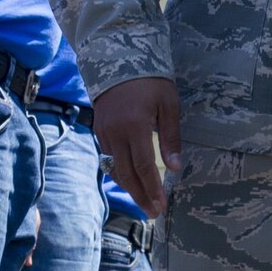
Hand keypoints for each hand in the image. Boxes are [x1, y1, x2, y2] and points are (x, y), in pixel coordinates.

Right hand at [93, 77, 180, 217]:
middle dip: (140, 196)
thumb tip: (174, 168)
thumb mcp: (169, 105)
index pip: (144, 167)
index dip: (152, 189)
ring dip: (129, 186)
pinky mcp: (98, 129)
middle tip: (152, 213)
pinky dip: (119, 170)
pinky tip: (130, 178)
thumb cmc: (151, 80)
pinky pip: (108, 156)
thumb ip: (170, 138)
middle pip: (126, 174)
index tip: (160, 206)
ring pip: (115, 168)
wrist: (119, 57)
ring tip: (143, 200)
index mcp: (135, 127)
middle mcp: (115, 133)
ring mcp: (103, 132)